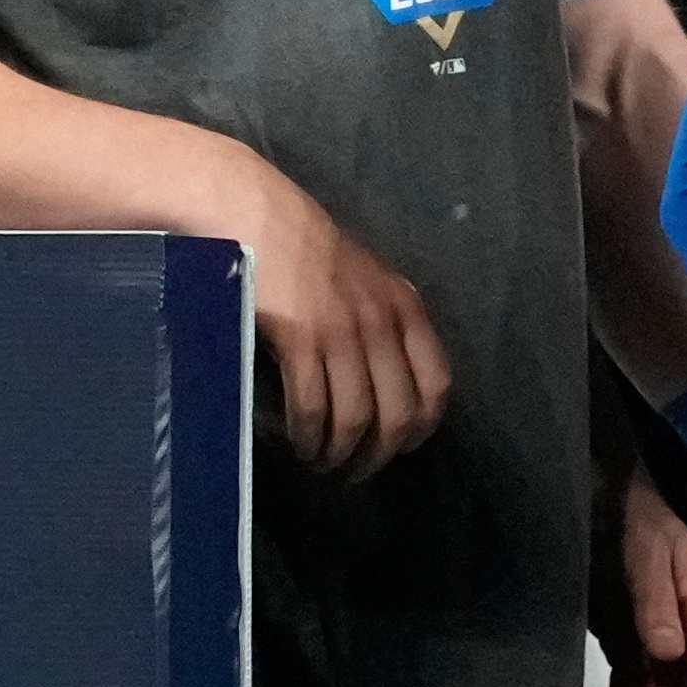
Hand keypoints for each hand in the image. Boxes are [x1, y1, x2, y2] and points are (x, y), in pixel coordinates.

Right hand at [240, 171, 449, 477]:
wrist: (249, 213)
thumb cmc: (301, 251)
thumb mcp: (363, 283)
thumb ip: (381, 325)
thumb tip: (381, 386)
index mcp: (406, 310)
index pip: (437, 388)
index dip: (419, 429)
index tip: (395, 449)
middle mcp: (383, 323)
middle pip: (400, 414)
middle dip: (378, 455)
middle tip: (352, 473)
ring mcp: (344, 330)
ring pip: (357, 419)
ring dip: (340, 454)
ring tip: (321, 464)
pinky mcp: (301, 337)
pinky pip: (314, 406)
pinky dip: (308, 435)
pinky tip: (298, 444)